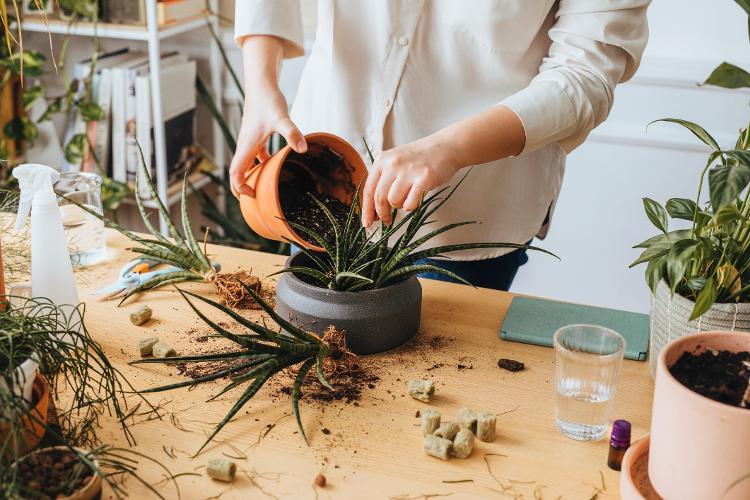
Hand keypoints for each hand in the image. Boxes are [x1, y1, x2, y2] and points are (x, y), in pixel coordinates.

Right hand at [229, 35, 306, 197]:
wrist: (262, 82)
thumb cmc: (268, 99)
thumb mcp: (282, 118)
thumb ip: (292, 133)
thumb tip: (302, 150)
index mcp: (246, 145)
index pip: (235, 173)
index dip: (240, 188)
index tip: (252, 196)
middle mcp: (245, 144)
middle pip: (238, 171)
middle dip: (244, 187)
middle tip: (258, 200)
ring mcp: (250, 139)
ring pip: (247, 163)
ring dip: (253, 175)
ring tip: (266, 187)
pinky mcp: (256, 133)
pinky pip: (256, 154)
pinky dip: (262, 162)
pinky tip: (276, 164)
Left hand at [361, 135, 459, 226]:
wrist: (446, 147)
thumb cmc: (420, 159)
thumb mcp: (395, 162)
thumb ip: (383, 180)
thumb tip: (373, 210)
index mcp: (382, 160)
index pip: (369, 189)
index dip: (367, 209)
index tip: (367, 222)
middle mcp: (393, 164)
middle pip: (379, 198)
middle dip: (382, 214)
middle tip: (387, 221)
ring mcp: (408, 171)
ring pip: (394, 201)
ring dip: (400, 206)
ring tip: (408, 197)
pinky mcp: (424, 178)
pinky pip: (410, 204)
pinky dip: (412, 206)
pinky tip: (417, 197)